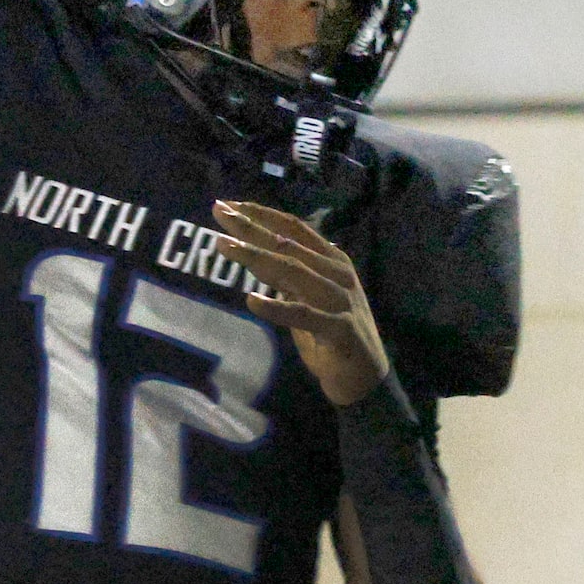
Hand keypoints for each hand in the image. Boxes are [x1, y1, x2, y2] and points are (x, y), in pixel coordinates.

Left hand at [213, 200, 388, 405]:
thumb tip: (260, 259)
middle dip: (251, 226)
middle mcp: (338, 273)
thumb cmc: (331, 337)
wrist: (364, 378)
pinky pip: (303, 316)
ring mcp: (340, 299)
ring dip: (256, 257)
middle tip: (220, 211)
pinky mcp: (339, 328)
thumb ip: (289, 279)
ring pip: (293, 272)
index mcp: (332, 261)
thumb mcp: (307, 300)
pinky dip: (277, 307)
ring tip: (224, 246)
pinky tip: (252, 300)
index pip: (293, 229)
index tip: (230, 205)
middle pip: (288, 244)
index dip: (262, 215)